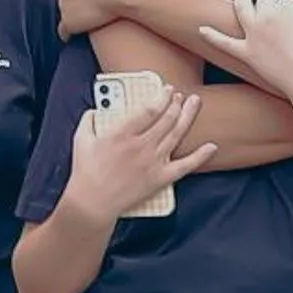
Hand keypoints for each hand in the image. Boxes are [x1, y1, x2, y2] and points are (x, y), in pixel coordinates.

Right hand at [66, 90, 216, 221]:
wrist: (93, 203)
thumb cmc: (86, 172)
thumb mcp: (81, 140)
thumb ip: (88, 120)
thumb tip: (95, 110)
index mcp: (122, 133)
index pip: (149, 109)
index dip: (161, 96)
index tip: (167, 89)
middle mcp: (141, 145)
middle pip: (167, 119)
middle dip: (175, 103)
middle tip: (180, 95)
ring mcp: (153, 162)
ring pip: (177, 134)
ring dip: (187, 116)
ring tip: (194, 104)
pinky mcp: (160, 179)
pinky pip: (186, 166)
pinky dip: (200, 156)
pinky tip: (211, 146)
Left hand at [196, 0, 292, 111]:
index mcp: (285, 6)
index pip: (284, 0)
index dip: (292, 10)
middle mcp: (266, 17)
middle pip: (264, 2)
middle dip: (270, 8)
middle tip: (280, 23)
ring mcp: (253, 35)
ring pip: (241, 9)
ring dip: (241, 2)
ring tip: (243, 1)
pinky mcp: (247, 54)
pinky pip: (224, 43)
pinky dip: (211, 35)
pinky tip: (201, 30)